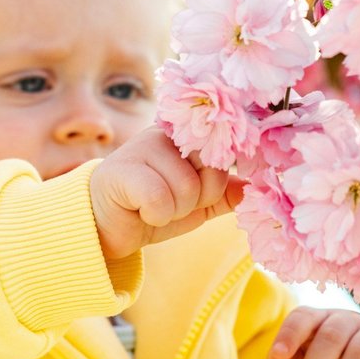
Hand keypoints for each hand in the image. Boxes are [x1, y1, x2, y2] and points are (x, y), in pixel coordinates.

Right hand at [90, 127, 243, 260]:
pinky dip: (154, 216)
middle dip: (195, 201)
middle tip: (169, 202)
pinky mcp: (123, 168)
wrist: (105, 225)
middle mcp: (166, 133)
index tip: (191, 194)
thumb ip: (224, 194)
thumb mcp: (195, 204)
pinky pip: (160, 200)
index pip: (224, 156)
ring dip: (172, 211)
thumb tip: (254, 186)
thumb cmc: (150, 208)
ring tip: (151, 206)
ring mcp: (143, 146)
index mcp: (185, 135)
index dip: (213, 186)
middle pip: (212, 172)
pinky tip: (138, 210)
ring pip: (187, 189)